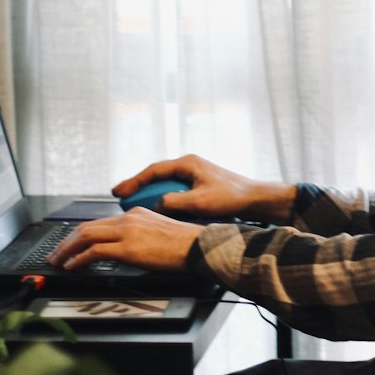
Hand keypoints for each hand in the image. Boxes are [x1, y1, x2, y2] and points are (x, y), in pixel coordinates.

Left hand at [52, 208, 203, 271]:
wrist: (198, 246)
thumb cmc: (185, 244)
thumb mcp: (158, 232)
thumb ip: (139, 236)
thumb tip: (126, 250)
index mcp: (134, 214)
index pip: (98, 222)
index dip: (79, 234)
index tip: (69, 244)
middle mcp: (127, 219)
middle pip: (86, 227)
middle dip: (66, 242)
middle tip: (55, 254)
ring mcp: (126, 232)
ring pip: (85, 236)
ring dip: (67, 250)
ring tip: (58, 261)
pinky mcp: (128, 247)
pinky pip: (95, 252)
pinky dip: (79, 259)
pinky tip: (73, 266)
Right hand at [114, 154, 295, 223]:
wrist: (255, 199)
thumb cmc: (232, 197)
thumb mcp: (200, 202)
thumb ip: (175, 202)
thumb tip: (157, 206)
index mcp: (188, 163)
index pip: (153, 170)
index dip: (133, 181)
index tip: (118, 191)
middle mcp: (189, 165)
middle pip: (156, 176)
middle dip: (138, 187)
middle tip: (120, 197)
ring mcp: (194, 174)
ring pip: (165, 184)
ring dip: (151, 194)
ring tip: (134, 206)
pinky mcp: (200, 185)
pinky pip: (175, 190)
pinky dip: (164, 199)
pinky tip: (158, 211)